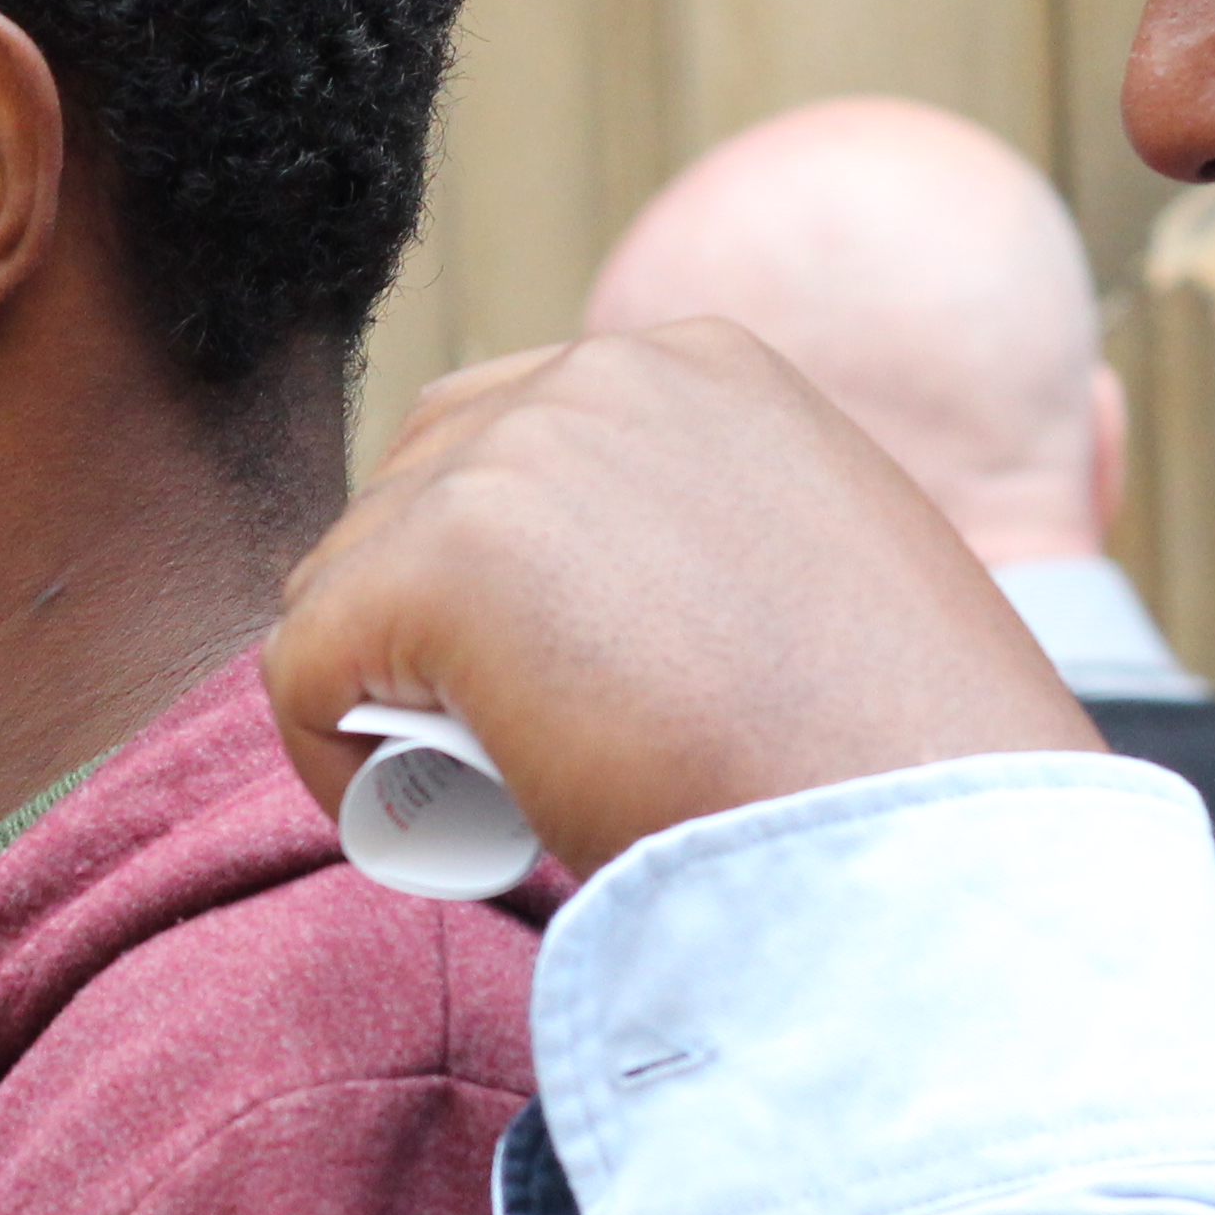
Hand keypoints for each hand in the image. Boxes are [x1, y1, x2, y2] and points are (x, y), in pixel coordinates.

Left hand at [268, 323, 1101, 874]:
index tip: (557, 699)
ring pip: (349, 585)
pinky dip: (331, 767)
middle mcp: (603, 375)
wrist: (916, 846)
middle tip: (517, 758)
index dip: (495, 582)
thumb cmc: (897, 772)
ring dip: (389, 695)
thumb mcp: (824, 588)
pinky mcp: (439, 561)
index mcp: (703, 369)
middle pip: (408, 493)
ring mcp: (514, 457)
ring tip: (495, 798)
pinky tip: (429, 830)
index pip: (509, 440)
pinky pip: (298, 670)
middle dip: (425, 627)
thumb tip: (606, 608)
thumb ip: (710, 547)